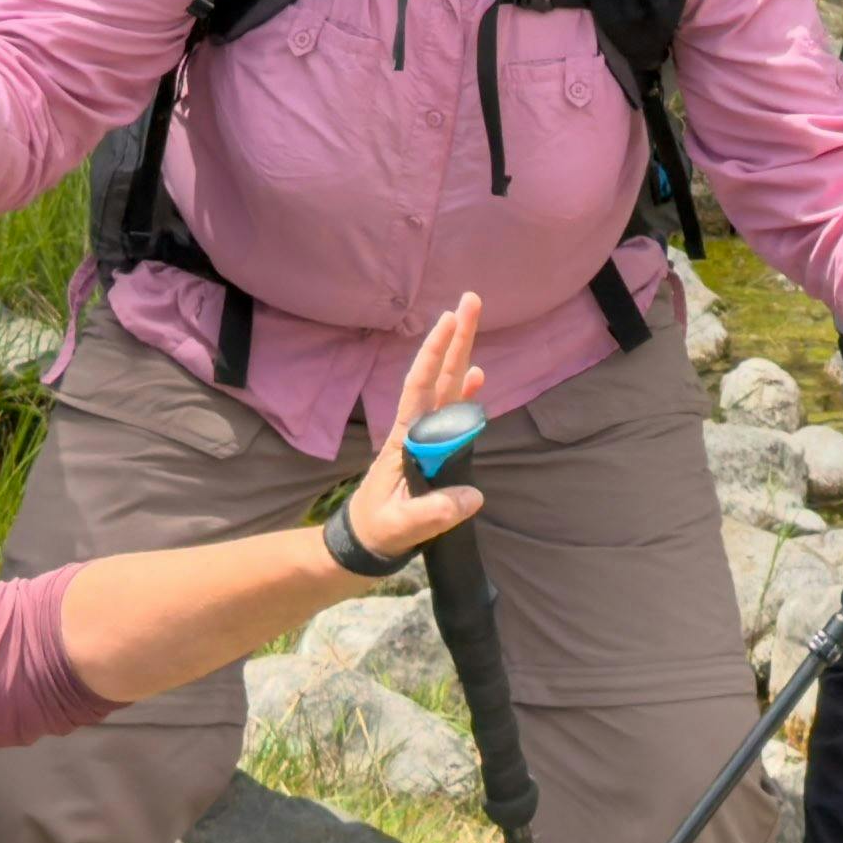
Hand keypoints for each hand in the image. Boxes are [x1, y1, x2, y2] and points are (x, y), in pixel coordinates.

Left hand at [339, 300, 500, 567]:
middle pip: (439, 377)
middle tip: (470, 300)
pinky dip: (466, 394)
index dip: (435, 354)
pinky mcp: (433, 452)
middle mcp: (415, 430)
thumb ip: (433, 512)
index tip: (448, 320)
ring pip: (447, 390)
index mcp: (404, 439)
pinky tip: (478, 377)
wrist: (364, 543)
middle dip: (455, 339)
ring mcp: (425, 439)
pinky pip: (453, 416)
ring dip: (461, 357)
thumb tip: (473, 496)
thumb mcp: (401, 527)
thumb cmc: (377, 531)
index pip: (421, 388)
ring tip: (473, 323)